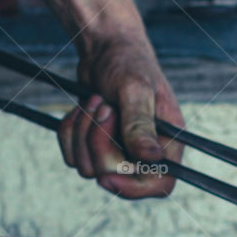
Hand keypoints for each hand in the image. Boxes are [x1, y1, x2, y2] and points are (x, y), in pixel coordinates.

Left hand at [57, 30, 184, 198]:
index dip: (133, 189)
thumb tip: (151, 159)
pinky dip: (69, 132)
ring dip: (82, 133)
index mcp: (167, 142)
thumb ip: (140, 124)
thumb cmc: (128, 62)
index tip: (105, 177)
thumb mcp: (135, 89)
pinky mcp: (94, 147)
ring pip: (88, 169)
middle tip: (103, 106)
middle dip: (98, 140)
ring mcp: (118, 151)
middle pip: (113, 175)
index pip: (159, 184)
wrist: (105, 48)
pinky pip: (72, 157)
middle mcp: (144, 152)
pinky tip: (81, 108)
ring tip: (95, 101)